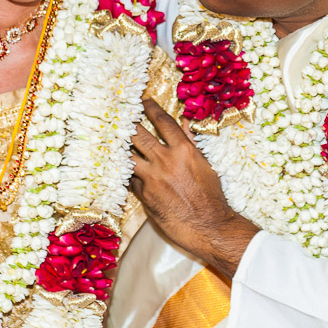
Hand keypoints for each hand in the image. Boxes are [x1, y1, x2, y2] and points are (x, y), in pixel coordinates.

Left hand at [130, 99, 258, 278]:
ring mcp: (152, 178)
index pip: (163, 121)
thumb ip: (191, 144)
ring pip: (128, 156)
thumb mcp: (205, 165)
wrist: (208, 226)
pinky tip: (127, 171)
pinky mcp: (144, 194)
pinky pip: (131, 179)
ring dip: (123, 148)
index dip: (150, 108)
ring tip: (115, 141)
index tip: (143, 100)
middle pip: (138, 135)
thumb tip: (185, 124)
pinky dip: (130, 174)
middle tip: (121, 116)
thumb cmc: (211, 196)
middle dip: (129, 123)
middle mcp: (165, 161)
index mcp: (183, 150)